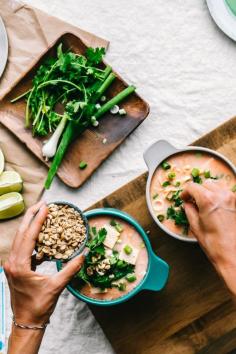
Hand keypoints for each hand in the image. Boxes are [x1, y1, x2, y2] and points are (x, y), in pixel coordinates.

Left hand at [4, 201, 84, 326]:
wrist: (27, 320)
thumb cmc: (39, 305)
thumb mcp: (57, 286)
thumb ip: (70, 269)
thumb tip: (84, 255)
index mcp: (20, 265)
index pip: (29, 236)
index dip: (38, 220)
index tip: (46, 207)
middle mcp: (12, 262)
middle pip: (20, 233)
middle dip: (31, 216)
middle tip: (42, 204)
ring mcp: (11, 264)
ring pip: (19, 239)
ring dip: (29, 225)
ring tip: (40, 214)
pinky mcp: (14, 267)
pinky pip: (22, 247)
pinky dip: (30, 238)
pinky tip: (40, 236)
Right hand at [181, 180, 235, 294]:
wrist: (233, 255)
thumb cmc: (215, 245)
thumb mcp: (195, 226)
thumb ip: (189, 210)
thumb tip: (188, 205)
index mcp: (208, 200)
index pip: (192, 186)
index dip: (185, 192)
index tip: (185, 198)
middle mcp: (222, 196)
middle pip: (205, 184)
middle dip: (198, 191)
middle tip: (193, 201)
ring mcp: (232, 199)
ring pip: (217, 186)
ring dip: (209, 192)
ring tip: (205, 204)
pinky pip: (227, 194)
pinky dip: (220, 197)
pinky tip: (216, 208)